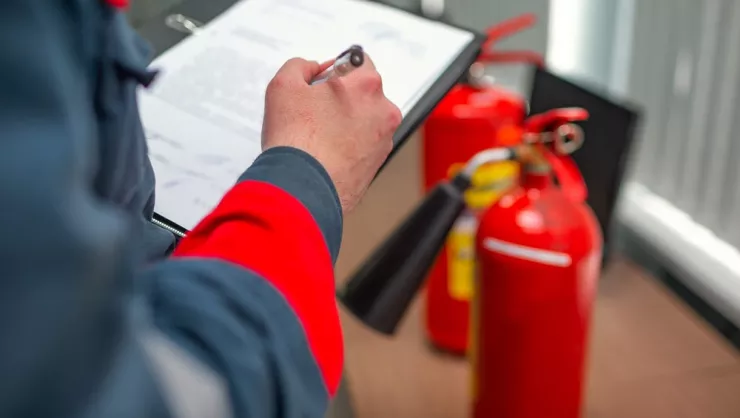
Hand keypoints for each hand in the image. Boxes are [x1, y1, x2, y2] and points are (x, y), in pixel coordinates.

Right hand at [261, 55, 401, 213]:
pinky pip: (364, 145)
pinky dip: (349, 146)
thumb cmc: (296, 141)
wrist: (303, 189)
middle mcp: (383, 111)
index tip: (321, 82)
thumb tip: (310, 69)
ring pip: (365, 120)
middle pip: (363, 92)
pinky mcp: (377, 164)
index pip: (358, 61)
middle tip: (314, 111)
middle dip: (341, 97)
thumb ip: (300, 66)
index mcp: (366, 85)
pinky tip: (325, 153)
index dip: (335, 69)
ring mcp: (383, 139)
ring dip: (346, 122)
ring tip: (318, 136)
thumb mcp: (283, 85)